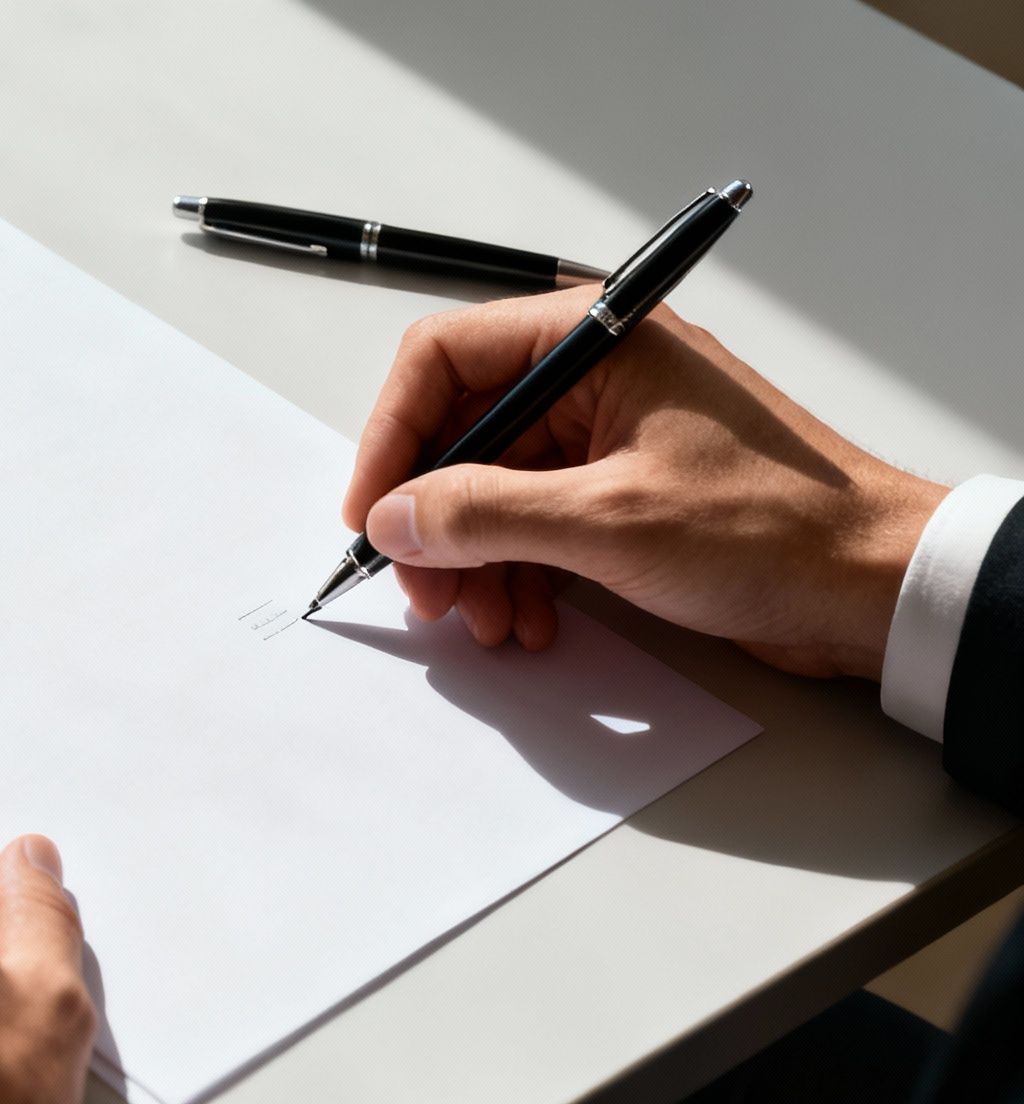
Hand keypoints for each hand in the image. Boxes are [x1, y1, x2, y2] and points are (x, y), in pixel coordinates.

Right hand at [342, 290, 944, 678]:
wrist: (875, 586)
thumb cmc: (776, 528)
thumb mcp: (608, 520)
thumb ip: (483, 513)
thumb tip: (395, 516)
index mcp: (596, 339)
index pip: (445, 359)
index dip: (392, 437)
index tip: (373, 510)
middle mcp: (596, 374)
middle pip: (462, 432)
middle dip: (433, 517)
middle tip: (423, 587)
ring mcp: (609, 434)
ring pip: (493, 488)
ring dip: (474, 559)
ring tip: (484, 619)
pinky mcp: (623, 491)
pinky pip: (536, 522)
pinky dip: (518, 573)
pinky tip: (528, 619)